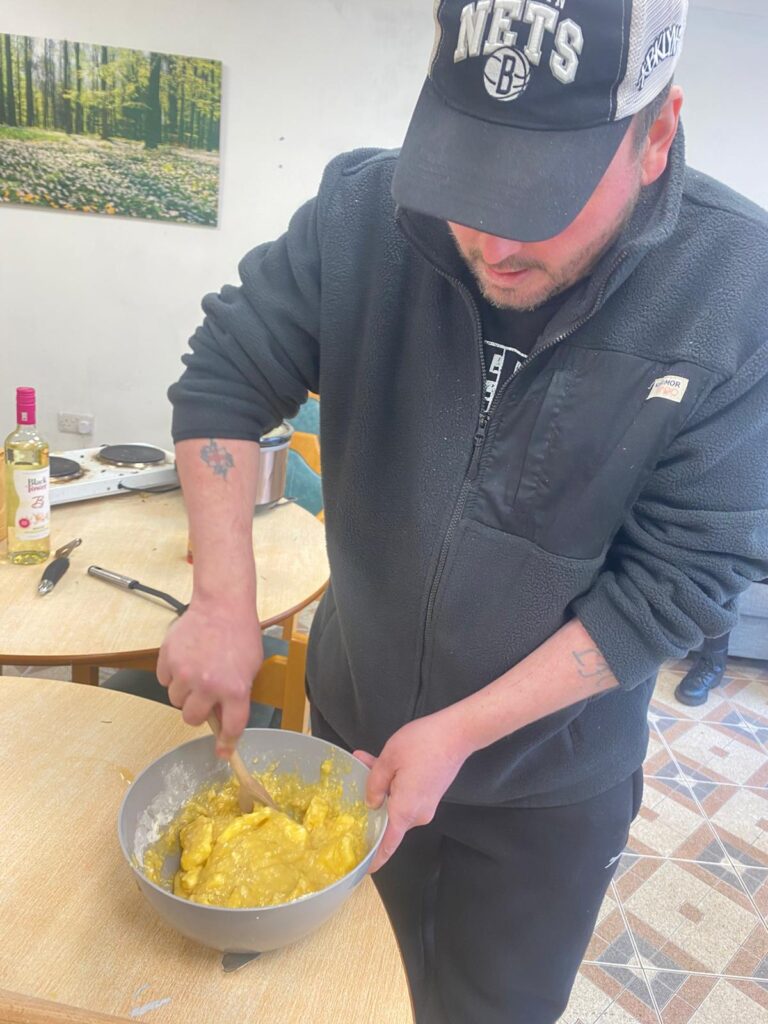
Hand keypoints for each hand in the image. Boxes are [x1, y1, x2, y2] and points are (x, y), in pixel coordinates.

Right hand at [156, 597, 262, 756]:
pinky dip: (172, 674)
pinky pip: (164, 680)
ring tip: (197, 670)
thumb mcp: (250, 669)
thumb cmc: (240, 635)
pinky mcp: (167, 659)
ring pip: (176, 700)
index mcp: (235, 690)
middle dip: (198, 711)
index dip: (227, 743)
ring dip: (185, 691)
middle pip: (192, 719)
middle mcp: (208, 685)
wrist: (222, 605)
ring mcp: (185, 672)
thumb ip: (237, 696)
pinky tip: (186, 658)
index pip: (230, 728)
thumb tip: (223, 721)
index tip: (223, 751)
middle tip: (205, 696)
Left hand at [354, 712, 471, 871]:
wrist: (457, 733)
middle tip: (354, 777)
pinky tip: (383, 760)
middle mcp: (418, 814)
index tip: (363, 868)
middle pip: (388, 816)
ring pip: (396, 800)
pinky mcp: (432, 793)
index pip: (388, 844)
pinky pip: (407, 793)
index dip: (375, 858)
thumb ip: (374, 784)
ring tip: (365, 759)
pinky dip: (394, 781)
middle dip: (371, 800)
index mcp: (405, 811)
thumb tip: (371, 803)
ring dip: (381, 784)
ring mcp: (427, 804)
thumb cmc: (422, 744)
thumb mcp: (388, 759)